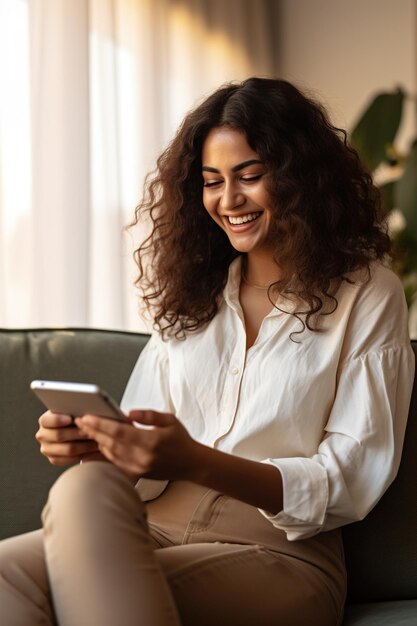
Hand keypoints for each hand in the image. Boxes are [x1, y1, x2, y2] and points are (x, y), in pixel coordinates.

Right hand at [36, 411, 105, 465]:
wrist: (77, 432)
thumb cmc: (77, 417)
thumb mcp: (74, 411)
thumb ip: (76, 411)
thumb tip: (84, 412)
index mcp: (45, 420)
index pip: (47, 420)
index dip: (58, 419)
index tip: (70, 418)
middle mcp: (42, 435)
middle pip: (59, 435)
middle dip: (78, 433)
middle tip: (92, 430)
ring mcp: (47, 448)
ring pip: (67, 449)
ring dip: (84, 445)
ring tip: (97, 439)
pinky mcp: (54, 459)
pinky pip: (69, 460)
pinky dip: (83, 454)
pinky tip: (93, 450)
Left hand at [74, 410, 201, 479]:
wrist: (191, 464)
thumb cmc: (180, 439)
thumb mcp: (169, 420)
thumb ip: (148, 415)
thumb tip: (128, 413)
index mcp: (151, 441)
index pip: (119, 432)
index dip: (101, 424)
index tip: (87, 417)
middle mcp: (143, 457)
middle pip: (111, 443)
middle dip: (93, 431)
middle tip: (80, 421)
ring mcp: (139, 468)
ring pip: (111, 454)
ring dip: (97, 441)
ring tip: (86, 430)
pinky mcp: (137, 474)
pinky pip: (115, 463)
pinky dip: (105, 452)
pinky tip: (99, 443)